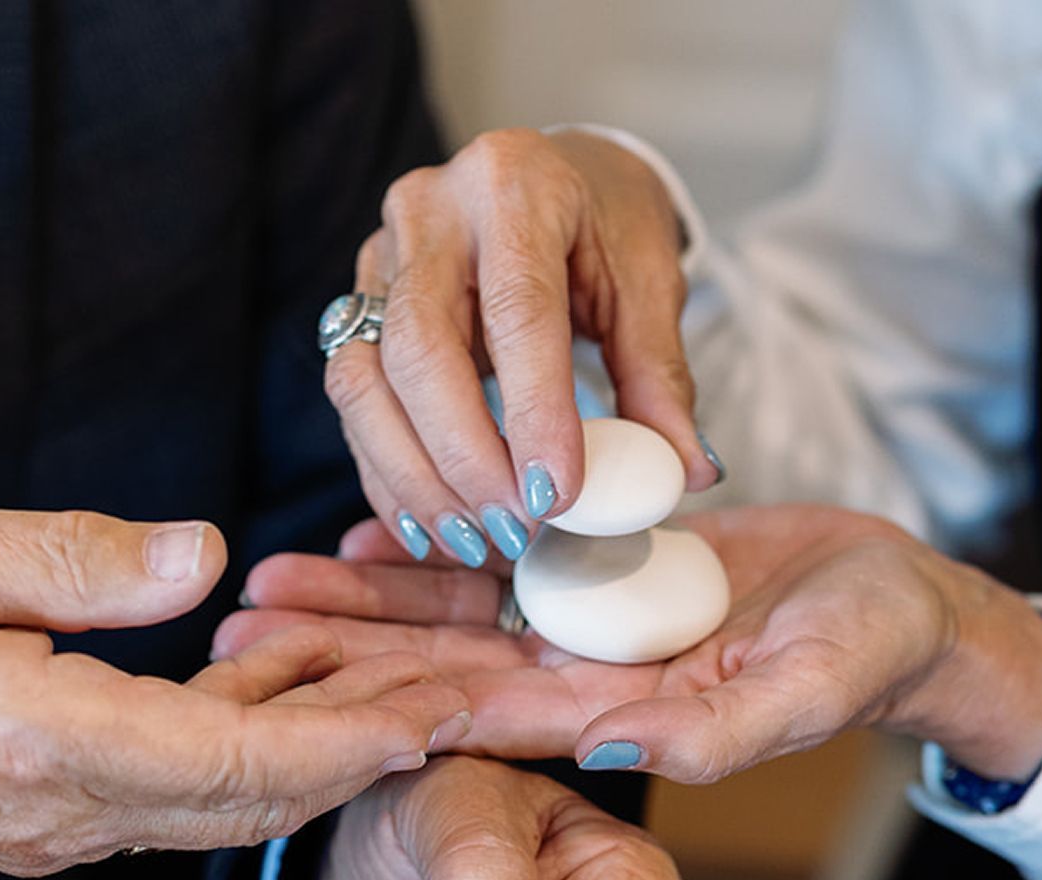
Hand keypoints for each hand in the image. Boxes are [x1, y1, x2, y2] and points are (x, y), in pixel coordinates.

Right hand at [0, 507, 469, 875]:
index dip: (347, 742)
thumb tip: (205, 558)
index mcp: (46, 744)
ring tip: (414, 695)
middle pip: (257, 801)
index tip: (438, 713)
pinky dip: (253, 753)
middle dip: (370, 753)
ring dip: (324, 756)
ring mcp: (65, 827)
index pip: (235, 765)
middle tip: (468, 704)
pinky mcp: (56, 818)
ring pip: (228, 806)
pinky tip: (298, 694)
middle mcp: (73, 810)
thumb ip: (77, 563)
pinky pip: (179, 796)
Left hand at [217, 506, 1041, 782]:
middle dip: (337, 660)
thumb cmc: (871, 648)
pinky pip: (499, 565)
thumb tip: (608, 746)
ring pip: (451, 617)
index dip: (383, 708)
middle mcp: (584, 680)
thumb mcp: (811, 687)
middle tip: (233, 644)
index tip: (290, 699)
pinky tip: (356, 536)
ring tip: (264, 588)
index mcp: (619, 718)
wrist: (897, 599)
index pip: (482, 720)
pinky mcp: (597, 576)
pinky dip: (431, 552)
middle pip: (438, 673)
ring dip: (359, 606)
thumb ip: (718, 728)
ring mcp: (585, 628)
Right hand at [330, 128, 719, 566]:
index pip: (516, 310)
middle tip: (516, 528)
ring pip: (362, 380)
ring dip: (415, 476)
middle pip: (419, 348)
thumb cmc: (602, 224)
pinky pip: (353, 401)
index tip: (558, 495)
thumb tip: (688, 471)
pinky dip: (388, 474)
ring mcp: (377, 257)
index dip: (533, 411)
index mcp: (513, 185)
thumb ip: (660, 376)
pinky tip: (431, 526)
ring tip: (475, 541)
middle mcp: (428, 212)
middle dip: (464, 456)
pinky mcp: (354, 305)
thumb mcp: (648, 284)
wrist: (549, 175)